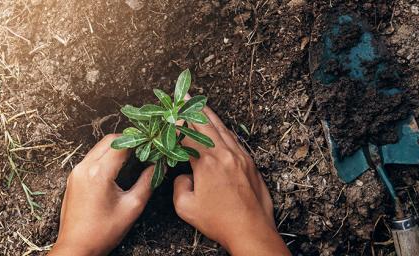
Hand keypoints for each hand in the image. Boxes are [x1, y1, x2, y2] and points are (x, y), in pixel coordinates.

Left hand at [49, 134, 153, 255]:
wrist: (76, 248)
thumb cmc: (103, 232)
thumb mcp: (132, 207)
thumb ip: (147, 182)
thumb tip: (158, 166)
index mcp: (99, 173)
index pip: (122, 143)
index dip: (140, 141)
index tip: (152, 144)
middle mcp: (84, 167)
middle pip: (109, 140)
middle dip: (128, 140)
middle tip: (145, 148)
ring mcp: (76, 172)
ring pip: (99, 148)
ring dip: (116, 148)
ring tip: (134, 156)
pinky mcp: (73, 178)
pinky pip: (91, 158)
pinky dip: (105, 157)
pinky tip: (118, 167)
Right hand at [173, 106, 290, 254]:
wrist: (251, 230)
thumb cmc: (219, 221)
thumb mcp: (186, 207)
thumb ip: (179, 186)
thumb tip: (184, 176)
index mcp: (207, 163)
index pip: (187, 136)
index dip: (176, 125)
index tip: (168, 116)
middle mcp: (225, 154)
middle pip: (206, 124)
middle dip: (193, 109)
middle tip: (184, 96)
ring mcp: (240, 157)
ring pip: (223, 129)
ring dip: (210, 115)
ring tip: (200, 105)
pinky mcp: (250, 163)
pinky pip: (234, 139)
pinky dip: (223, 130)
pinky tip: (220, 128)